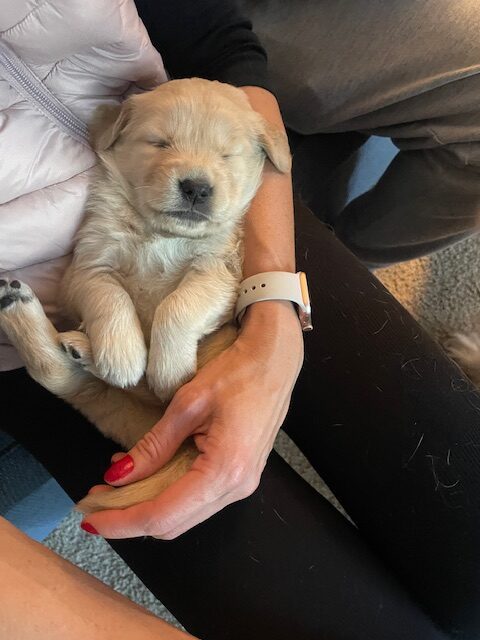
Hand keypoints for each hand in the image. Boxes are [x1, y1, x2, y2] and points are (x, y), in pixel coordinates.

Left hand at [81, 301, 303, 538]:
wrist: (276, 359)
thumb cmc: (237, 372)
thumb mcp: (188, 404)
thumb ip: (153, 446)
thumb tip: (118, 476)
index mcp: (224, 470)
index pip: (163, 514)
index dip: (122, 521)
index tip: (90, 517)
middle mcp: (237, 488)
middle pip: (173, 524)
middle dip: (130, 517)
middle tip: (95, 500)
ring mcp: (242, 485)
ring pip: (185, 516)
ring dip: (148, 507)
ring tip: (115, 487)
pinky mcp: (240, 476)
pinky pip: (198, 500)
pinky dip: (168, 495)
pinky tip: (148, 474)